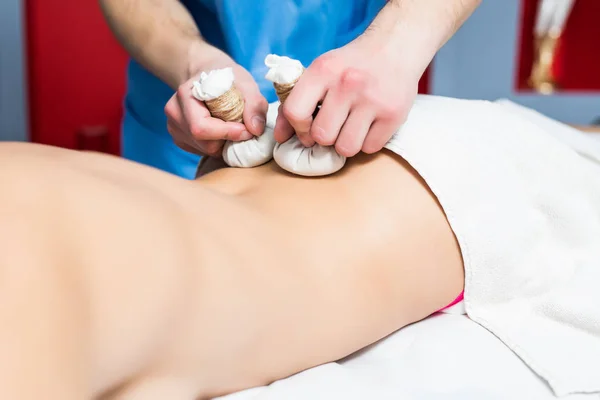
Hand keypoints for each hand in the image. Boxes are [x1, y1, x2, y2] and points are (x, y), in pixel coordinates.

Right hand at [165, 48, 267, 156]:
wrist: (207, 73)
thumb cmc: (226, 77)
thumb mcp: (245, 83)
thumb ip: (254, 104)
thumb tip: (256, 129)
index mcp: (185, 95)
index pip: (201, 127)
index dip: (227, 133)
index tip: (247, 130)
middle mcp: (174, 113)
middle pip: (204, 142)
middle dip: (228, 140)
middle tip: (243, 128)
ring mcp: (174, 127)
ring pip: (204, 149)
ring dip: (223, 143)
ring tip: (231, 126)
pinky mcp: (180, 138)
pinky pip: (201, 151)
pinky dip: (216, 145)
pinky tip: (221, 130)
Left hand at [274, 36, 419, 156]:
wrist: (395, 46)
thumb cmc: (351, 65)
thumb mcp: (321, 73)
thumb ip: (295, 102)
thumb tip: (279, 137)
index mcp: (323, 70)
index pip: (295, 112)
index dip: (298, 128)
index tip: (307, 127)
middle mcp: (347, 84)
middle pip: (322, 136)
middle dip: (325, 137)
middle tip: (334, 125)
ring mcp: (373, 100)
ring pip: (346, 148)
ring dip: (346, 143)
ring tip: (351, 127)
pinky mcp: (394, 114)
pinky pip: (370, 148)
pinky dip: (367, 142)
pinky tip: (370, 125)